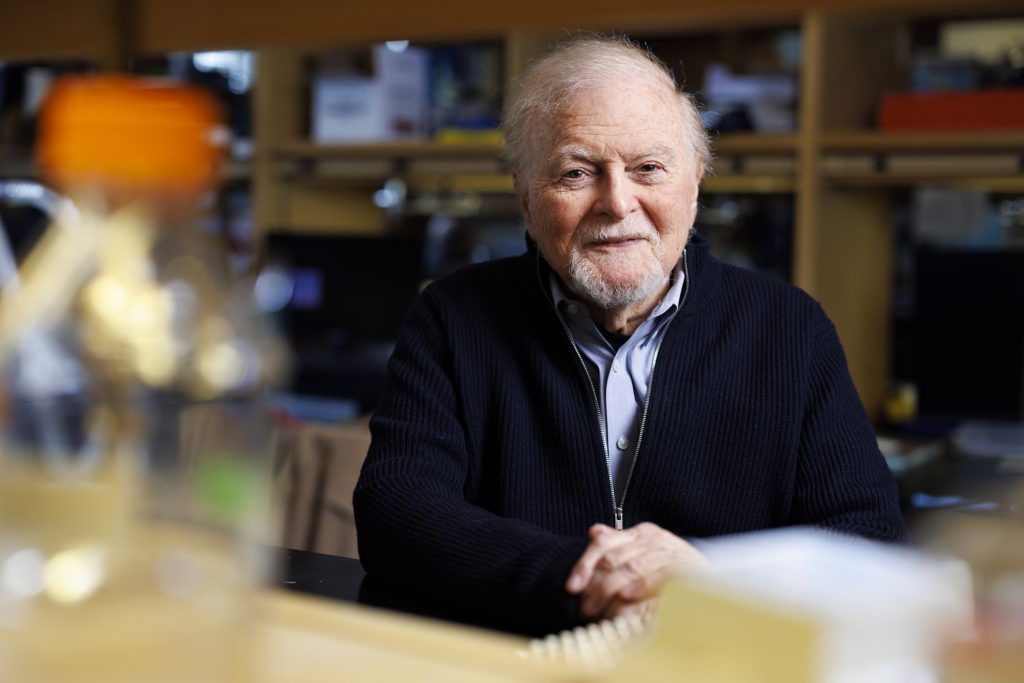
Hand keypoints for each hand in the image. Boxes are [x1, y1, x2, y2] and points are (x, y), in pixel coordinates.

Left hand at [566, 523, 707, 620]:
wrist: (718, 578)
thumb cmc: (675, 569)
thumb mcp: (643, 553)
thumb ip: (618, 544)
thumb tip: (594, 531)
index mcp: (641, 533)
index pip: (604, 544)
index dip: (584, 564)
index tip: (571, 587)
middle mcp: (654, 538)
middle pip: (615, 557)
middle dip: (595, 585)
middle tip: (584, 607)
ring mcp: (671, 551)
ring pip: (633, 566)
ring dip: (612, 589)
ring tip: (599, 610)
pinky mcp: (687, 567)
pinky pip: (660, 574)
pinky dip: (642, 585)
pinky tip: (627, 597)